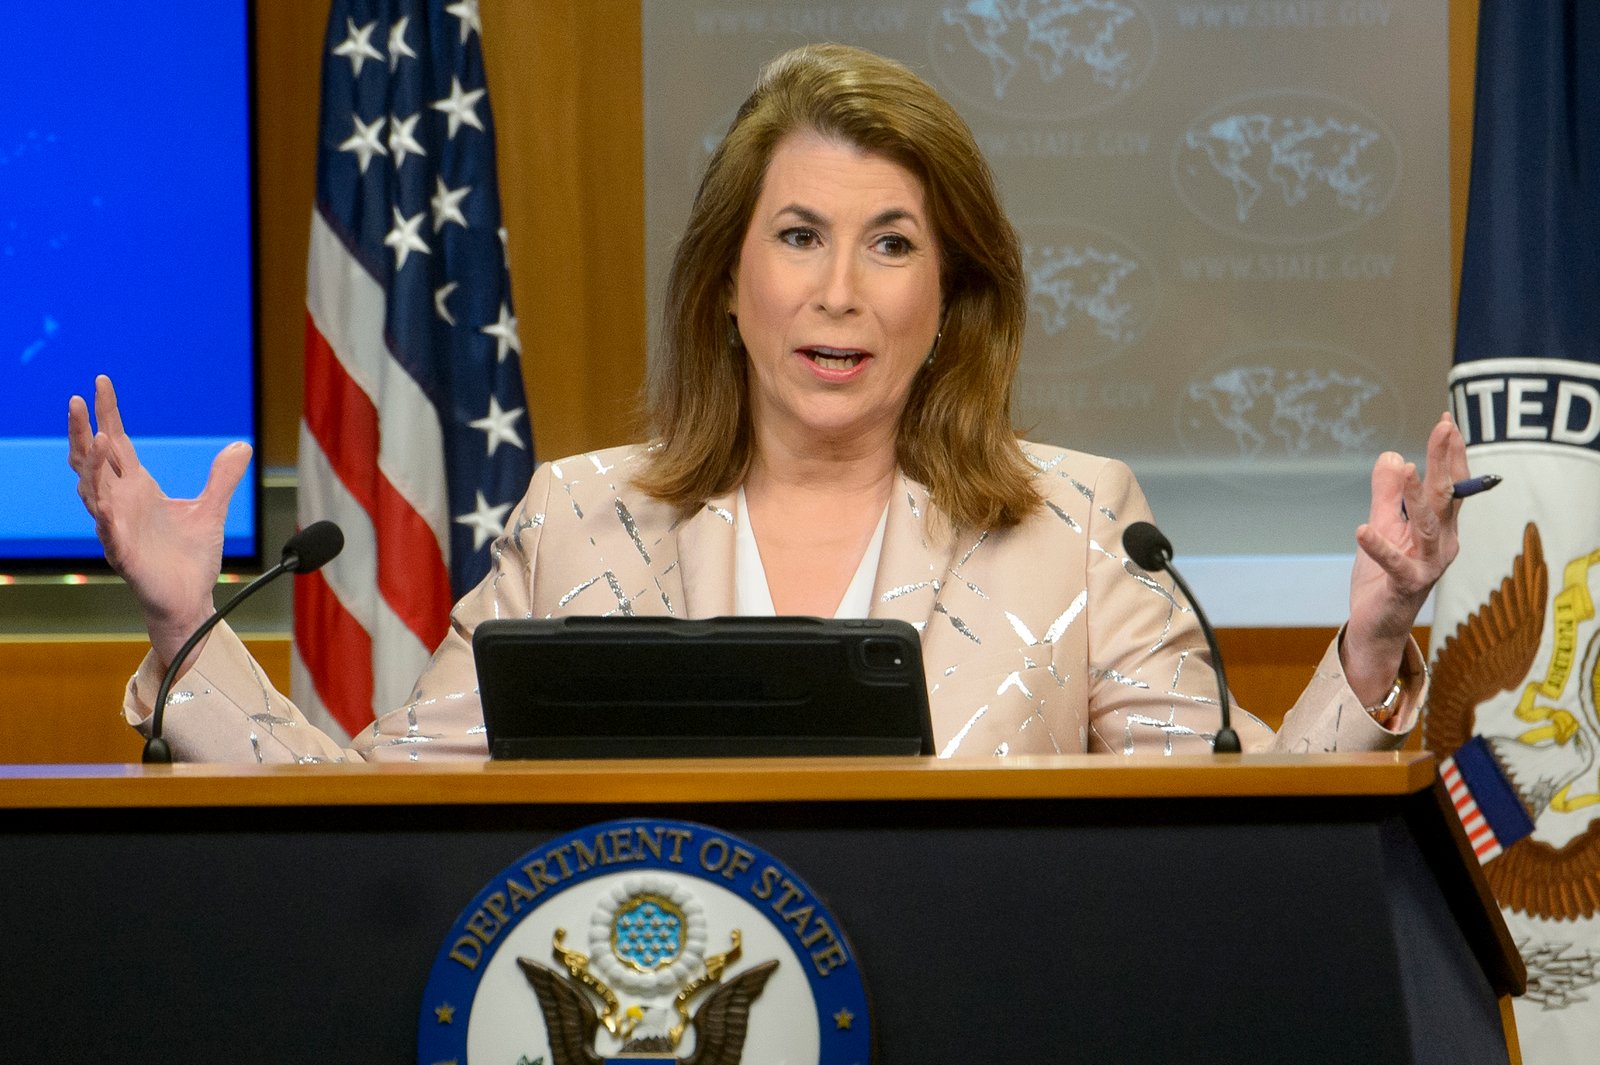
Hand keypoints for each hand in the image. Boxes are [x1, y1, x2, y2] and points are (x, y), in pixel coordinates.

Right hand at [67, 375, 252, 668]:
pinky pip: (107, 528)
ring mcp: (117, 526)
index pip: (116, 443)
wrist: (191, 600)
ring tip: (97, 437)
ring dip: (92, 465)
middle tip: (78, 400)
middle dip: (83, 430)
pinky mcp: (123, 552)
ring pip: (93, 490)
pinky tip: (101, 496)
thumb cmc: (191, 558)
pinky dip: (103, 510)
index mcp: (137, 488)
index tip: (101, 383)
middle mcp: (121, 502)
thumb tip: (242, 444)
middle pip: (93, 459)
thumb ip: (222, 477)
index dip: (107, 413)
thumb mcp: (211, 510)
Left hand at [1342, 412, 1469, 703]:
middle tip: (1443, 428)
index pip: (1450, 485)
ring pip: (1428, 526)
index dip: (1449, 454)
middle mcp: (1443, 544)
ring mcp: (1428, 566)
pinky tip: (1362, 529)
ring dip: (1418, 497)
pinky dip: (1379, 547)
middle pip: (1447, 497)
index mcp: (1440, 528)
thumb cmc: (1382, 576)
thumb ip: (1386, 494)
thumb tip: (1392, 456)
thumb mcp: (1382, 525)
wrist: (1374, 625)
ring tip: (1408, 469)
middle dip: (1445, 461)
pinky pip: (1396, 565)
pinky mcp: (1407, 586)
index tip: (1446, 422)